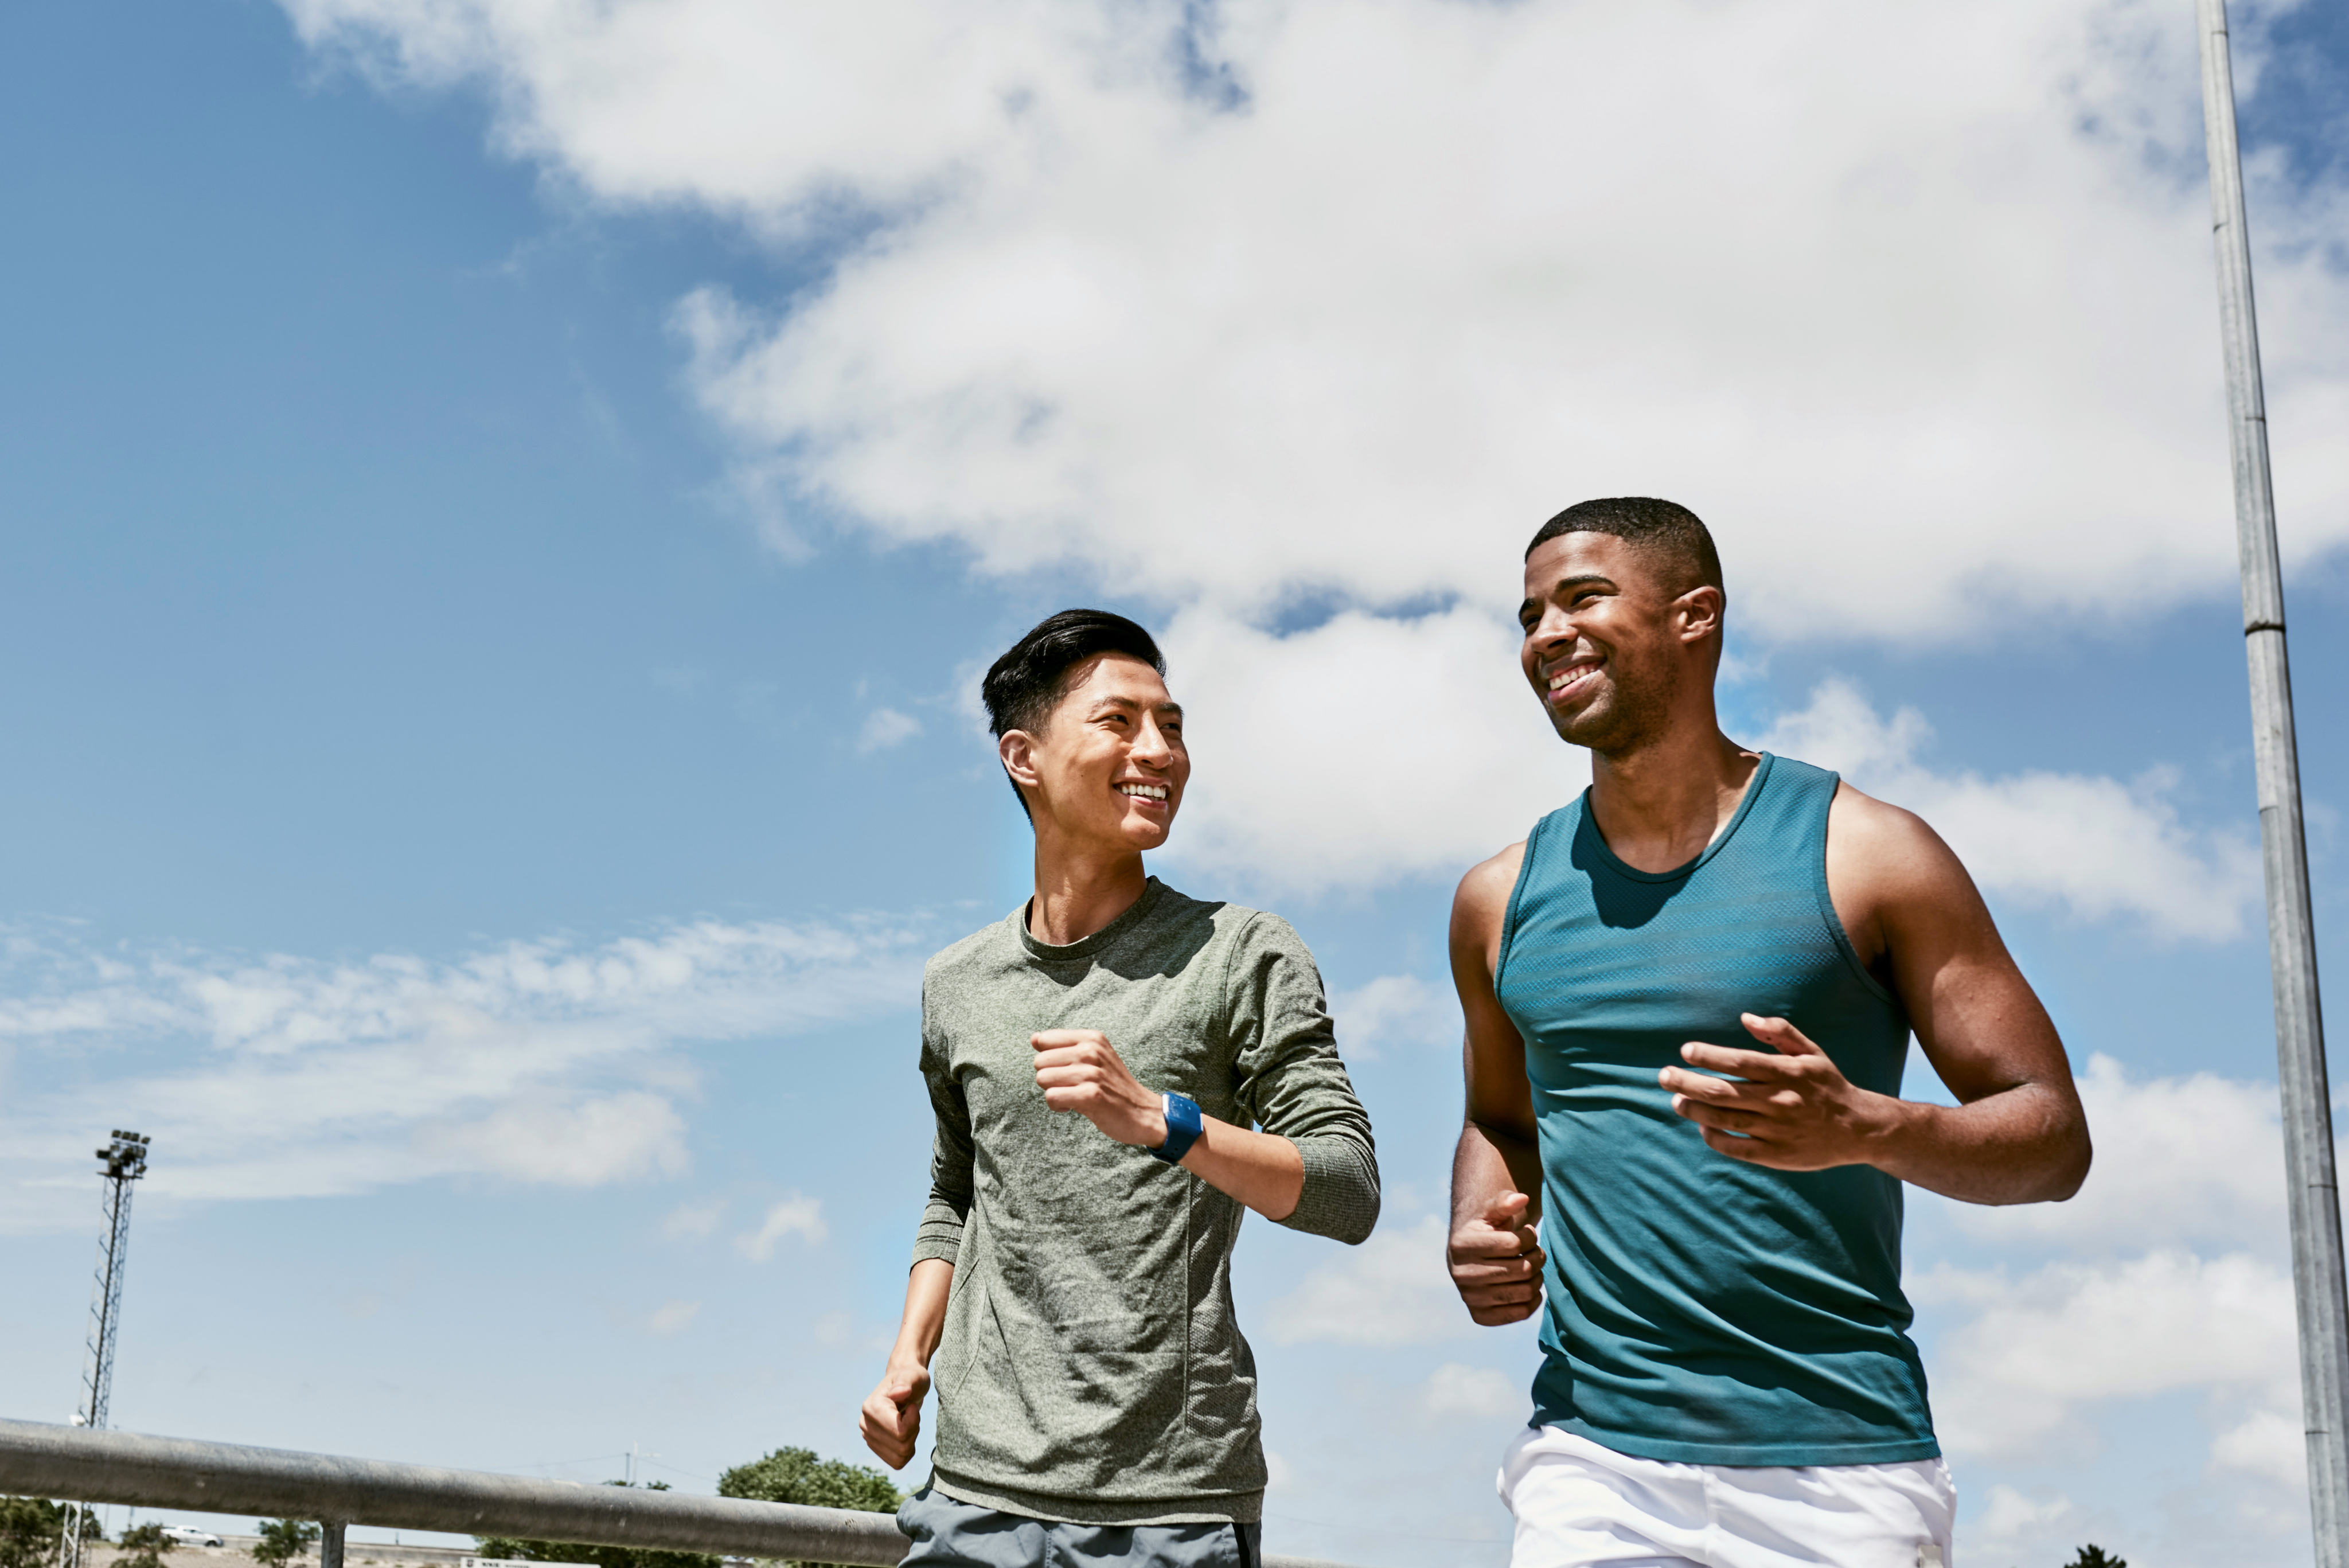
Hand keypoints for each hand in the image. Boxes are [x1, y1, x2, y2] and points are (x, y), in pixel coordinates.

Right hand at [859, 1358, 930, 1469]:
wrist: (905, 1386)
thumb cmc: (911, 1379)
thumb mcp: (914, 1376)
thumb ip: (906, 1382)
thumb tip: (899, 1392)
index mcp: (871, 1407)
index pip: (900, 1432)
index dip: (913, 1421)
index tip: (912, 1406)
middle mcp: (865, 1424)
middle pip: (901, 1446)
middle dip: (913, 1431)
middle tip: (911, 1414)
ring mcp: (868, 1437)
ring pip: (899, 1456)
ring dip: (911, 1441)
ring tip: (907, 1422)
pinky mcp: (875, 1447)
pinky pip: (897, 1462)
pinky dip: (907, 1451)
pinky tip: (906, 1435)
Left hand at [1032, 1029, 1168, 1146]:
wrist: (1142, 1112)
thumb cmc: (1113, 1085)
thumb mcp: (1095, 1057)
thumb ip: (1064, 1046)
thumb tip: (1034, 1038)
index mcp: (1091, 1038)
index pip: (1044, 1039)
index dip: (1048, 1059)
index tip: (1065, 1069)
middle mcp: (1091, 1051)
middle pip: (1040, 1061)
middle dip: (1049, 1078)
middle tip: (1070, 1086)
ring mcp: (1091, 1073)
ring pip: (1043, 1079)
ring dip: (1053, 1092)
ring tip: (1072, 1096)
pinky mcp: (1090, 1095)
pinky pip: (1051, 1097)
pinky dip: (1057, 1106)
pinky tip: (1072, 1107)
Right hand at [1448, 1190, 1544, 1325]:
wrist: (1467, 1258)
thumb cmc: (1484, 1231)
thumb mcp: (1490, 1212)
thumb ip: (1504, 1201)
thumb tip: (1521, 1198)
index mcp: (1462, 1244)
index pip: (1513, 1243)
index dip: (1530, 1237)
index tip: (1528, 1233)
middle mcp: (1461, 1274)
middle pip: (1522, 1269)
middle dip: (1537, 1257)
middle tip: (1536, 1252)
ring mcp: (1470, 1298)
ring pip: (1524, 1291)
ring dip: (1538, 1277)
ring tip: (1533, 1267)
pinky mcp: (1480, 1316)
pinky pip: (1520, 1313)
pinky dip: (1533, 1300)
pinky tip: (1529, 1285)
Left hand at [1660, 1013, 1900, 1170]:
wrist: (1858, 1129)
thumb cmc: (1828, 1085)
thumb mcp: (1812, 1052)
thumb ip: (1780, 1032)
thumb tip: (1746, 1018)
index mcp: (1788, 1073)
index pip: (1740, 1062)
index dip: (1709, 1056)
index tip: (1685, 1051)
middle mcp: (1780, 1101)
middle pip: (1724, 1092)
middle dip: (1687, 1083)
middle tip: (1664, 1077)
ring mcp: (1777, 1130)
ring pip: (1724, 1120)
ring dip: (1694, 1110)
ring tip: (1676, 1101)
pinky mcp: (1776, 1155)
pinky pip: (1736, 1147)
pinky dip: (1714, 1137)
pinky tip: (1702, 1126)